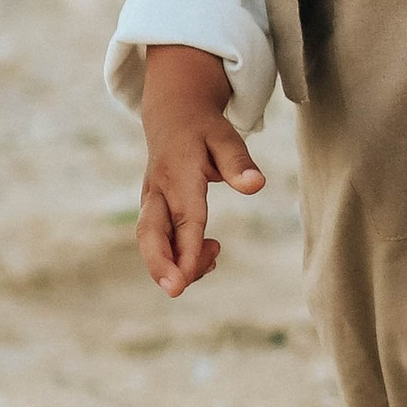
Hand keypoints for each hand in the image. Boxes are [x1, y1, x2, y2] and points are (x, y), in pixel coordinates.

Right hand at [137, 44, 263, 296]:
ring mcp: (151, 202)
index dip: (186, 249)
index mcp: (178, 174)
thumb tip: (256, 185)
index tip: (186, 279)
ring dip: (175, 263)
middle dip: (159, 264)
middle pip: (150, 233)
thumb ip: (239, 162)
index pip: (184, 218)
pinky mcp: (152, 210)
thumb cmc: (204, 129)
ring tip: (215, 258)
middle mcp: (158, 191)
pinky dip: (177, 255)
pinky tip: (208, 254)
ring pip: (150, 240)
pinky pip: (158, 239)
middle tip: (175, 291)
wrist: (172, 115)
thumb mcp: (226, 137)